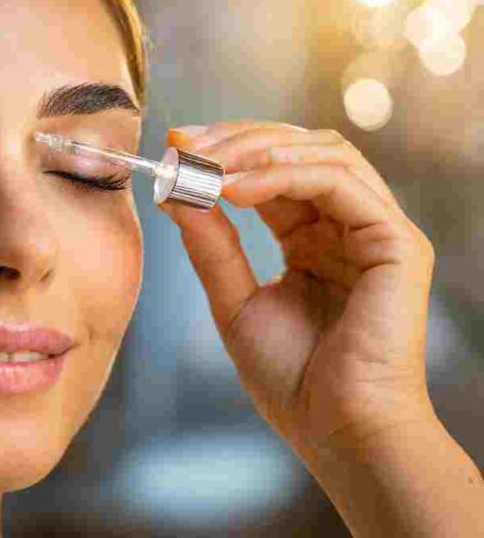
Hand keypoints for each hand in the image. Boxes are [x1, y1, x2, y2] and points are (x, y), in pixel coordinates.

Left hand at [161, 121, 437, 459]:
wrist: (334, 431)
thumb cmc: (292, 380)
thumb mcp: (234, 301)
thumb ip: (211, 245)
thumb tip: (176, 192)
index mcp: (312, 240)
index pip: (272, 170)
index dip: (225, 150)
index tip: (175, 144)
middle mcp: (346, 227)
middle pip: (300, 147)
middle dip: (237, 139)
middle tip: (185, 143)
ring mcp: (376, 231)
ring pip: (325, 152)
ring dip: (256, 151)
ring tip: (207, 167)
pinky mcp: (396, 242)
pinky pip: (340, 182)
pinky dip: (284, 175)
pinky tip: (235, 190)